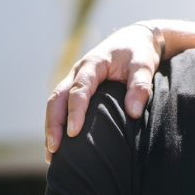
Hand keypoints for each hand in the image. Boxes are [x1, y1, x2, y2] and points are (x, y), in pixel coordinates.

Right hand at [46, 24, 160, 158]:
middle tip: (55, 147)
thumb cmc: (138, 53)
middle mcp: (77, 71)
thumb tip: (133, 113)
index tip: (74, 133)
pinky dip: (56, 124)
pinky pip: (60, 106)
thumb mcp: (144, 66)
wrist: (133, 40)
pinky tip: (58, 147)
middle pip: (57, 97)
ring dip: (51, 127)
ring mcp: (73, 80)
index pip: (79, 89)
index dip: (75, 111)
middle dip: (53, 123)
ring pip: (54, 103)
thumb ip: (140, 86)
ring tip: (51, 154)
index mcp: (92, 64)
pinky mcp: (75, 88)